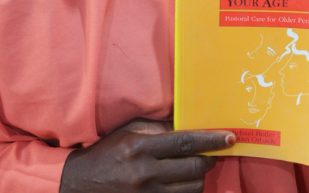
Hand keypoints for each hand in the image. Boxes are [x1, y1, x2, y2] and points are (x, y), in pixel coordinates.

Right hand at [59, 119, 234, 192]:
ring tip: (192, 170)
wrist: (79, 184)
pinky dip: (188, 191)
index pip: (185, 142)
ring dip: (199, 178)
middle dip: (208, 160)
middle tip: (210, 155)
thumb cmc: (107, 153)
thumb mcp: (128, 132)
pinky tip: (182, 183)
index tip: (229, 138)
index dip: (211, 139)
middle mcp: (145, 173)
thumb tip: (189, 123)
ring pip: (192, 188)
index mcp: (140, 147)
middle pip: (194, 167)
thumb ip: (158, 127)